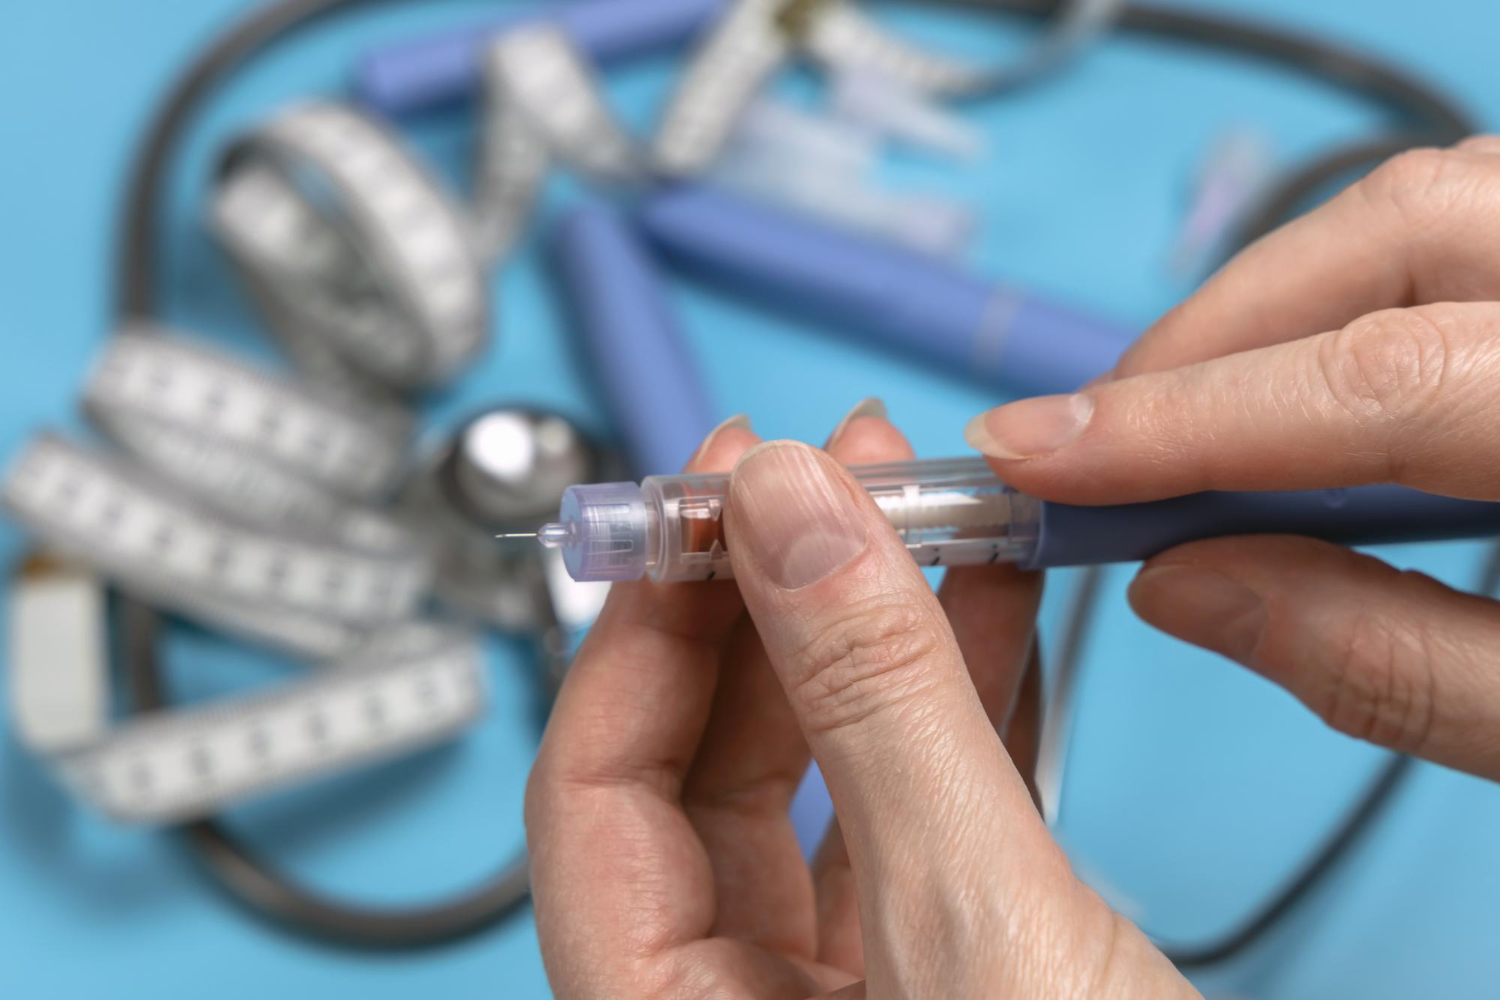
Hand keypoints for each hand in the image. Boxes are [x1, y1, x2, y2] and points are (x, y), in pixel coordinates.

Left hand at [525, 402, 1192, 997]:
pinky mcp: (953, 981)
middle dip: (771, 606)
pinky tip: (987, 616)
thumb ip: (874, 711)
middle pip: (708, 769)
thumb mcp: (974, 931)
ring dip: (875, 638)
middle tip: (824, 477)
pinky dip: (958, 704)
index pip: (593, 789)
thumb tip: (793, 511)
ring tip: (921, 515)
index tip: (708, 496)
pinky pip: (923, 816)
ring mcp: (851, 999)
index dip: (642, 625)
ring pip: (826, 781)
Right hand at [965, 138, 1499, 780]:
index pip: (1378, 379)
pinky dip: (1345, 300)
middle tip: (1102, 444)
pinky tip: (1294, 397)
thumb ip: (1378, 657)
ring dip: (1272, 304)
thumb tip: (1179, 586)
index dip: (1181, 421)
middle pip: (1395, 232)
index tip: (1033, 458)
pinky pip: (1454, 239)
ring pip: (1419, 210)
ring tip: (1181, 421)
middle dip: (1215, 334)